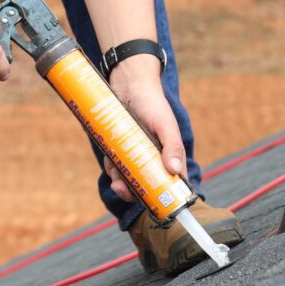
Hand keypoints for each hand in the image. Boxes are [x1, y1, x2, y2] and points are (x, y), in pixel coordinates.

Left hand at [101, 55, 185, 201]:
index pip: (173, 181)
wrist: (128, 82)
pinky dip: (111, 166)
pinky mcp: (121, 148)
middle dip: (134, 192)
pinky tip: (109, 158)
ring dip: (120, 180)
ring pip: (129, 178)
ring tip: (113, 173)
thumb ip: (172, 145)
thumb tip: (175, 171)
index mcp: (170, 153)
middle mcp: (154, 156)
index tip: (153, 203)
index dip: (164, 195)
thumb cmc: (151, 101)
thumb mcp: (164, 122)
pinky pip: (116, 165)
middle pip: (147, 184)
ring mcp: (137, 153)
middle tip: (121, 189)